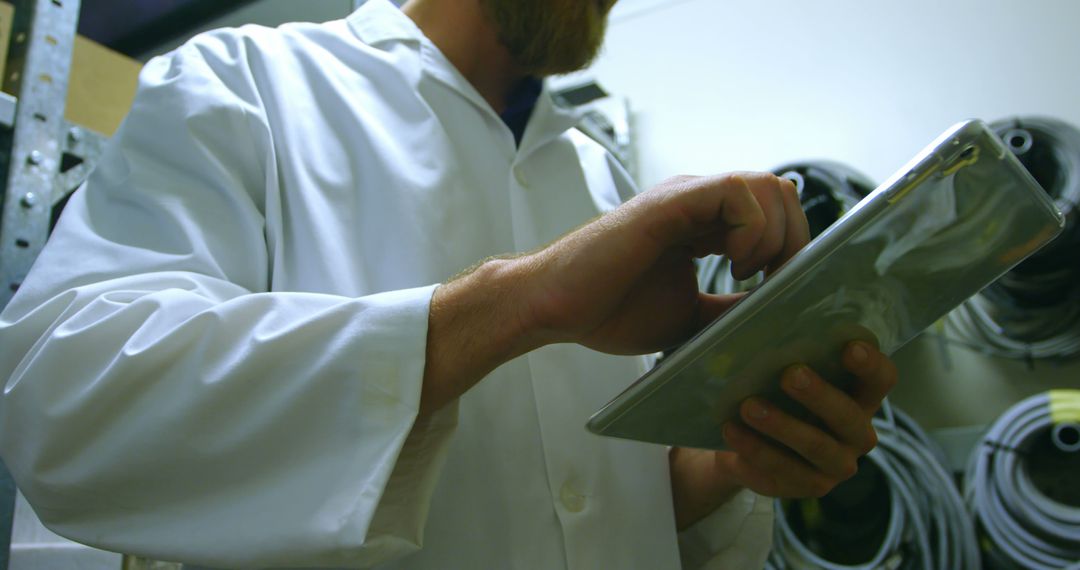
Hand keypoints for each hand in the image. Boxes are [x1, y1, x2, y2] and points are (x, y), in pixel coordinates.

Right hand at [521, 173, 807, 353]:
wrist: (555, 307)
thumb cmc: (610, 311)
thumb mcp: (691, 316)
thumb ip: (731, 308)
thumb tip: (777, 313)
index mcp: (704, 224)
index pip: (775, 212)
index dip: (792, 248)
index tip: (780, 290)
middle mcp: (699, 202)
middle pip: (782, 192)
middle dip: (794, 241)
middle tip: (770, 284)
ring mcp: (686, 197)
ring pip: (769, 185)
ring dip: (775, 235)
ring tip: (748, 273)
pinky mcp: (671, 202)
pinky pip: (737, 191)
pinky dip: (753, 229)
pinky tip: (734, 263)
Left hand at [669, 342, 897, 529]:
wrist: (741, 437)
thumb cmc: (768, 387)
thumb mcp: (777, 360)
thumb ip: (784, 332)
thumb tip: (769, 288)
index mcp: (859, 395)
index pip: (882, 379)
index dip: (870, 364)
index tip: (848, 346)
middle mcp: (856, 433)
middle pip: (850, 417)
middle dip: (820, 395)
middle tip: (789, 374)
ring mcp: (833, 466)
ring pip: (816, 448)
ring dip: (783, 426)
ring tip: (748, 406)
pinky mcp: (803, 487)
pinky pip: (782, 471)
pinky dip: (755, 449)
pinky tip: (731, 430)